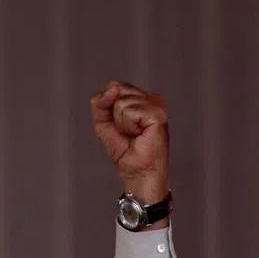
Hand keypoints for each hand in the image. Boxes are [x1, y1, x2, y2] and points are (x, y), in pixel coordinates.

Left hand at [90, 81, 167, 203]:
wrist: (136, 171)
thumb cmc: (125, 150)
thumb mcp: (103, 123)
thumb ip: (100, 103)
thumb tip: (112, 88)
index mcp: (142, 98)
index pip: (115, 86)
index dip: (108, 106)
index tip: (119, 125)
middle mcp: (152, 98)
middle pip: (117, 91)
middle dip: (114, 116)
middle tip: (128, 132)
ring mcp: (157, 104)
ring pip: (121, 102)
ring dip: (121, 123)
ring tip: (134, 134)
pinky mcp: (158, 114)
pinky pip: (129, 111)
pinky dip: (128, 127)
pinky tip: (139, 135)